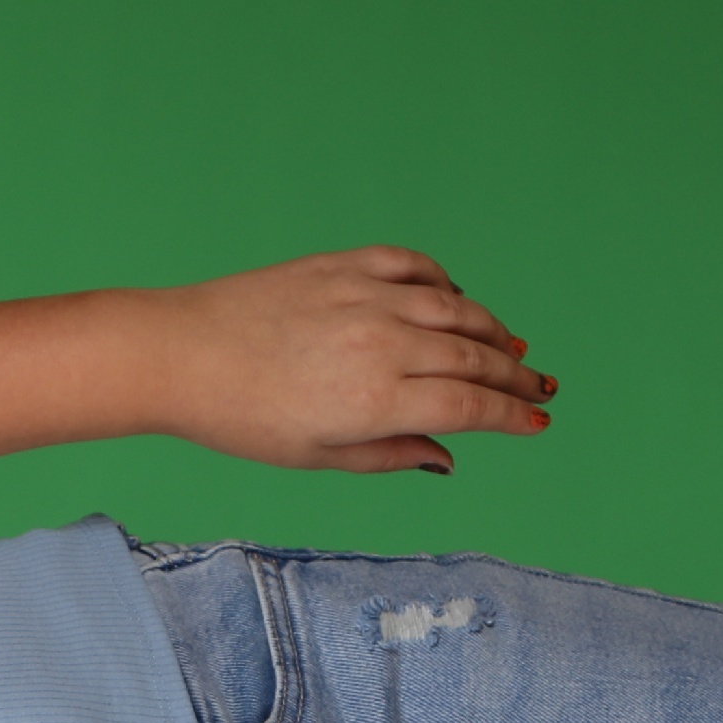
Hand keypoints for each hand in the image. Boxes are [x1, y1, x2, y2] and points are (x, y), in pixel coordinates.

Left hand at [154, 247, 556, 477]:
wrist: (179, 354)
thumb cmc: (240, 418)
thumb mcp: (316, 457)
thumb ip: (389, 456)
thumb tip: (446, 457)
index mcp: (376, 402)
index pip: (471, 407)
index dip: (513, 417)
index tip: (540, 422)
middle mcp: (381, 344)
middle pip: (474, 357)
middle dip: (516, 376)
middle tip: (543, 387)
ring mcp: (364, 297)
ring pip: (456, 307)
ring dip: (492, 328)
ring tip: (512, 348)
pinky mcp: (342, 265)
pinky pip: (414, 266)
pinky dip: (444, 282)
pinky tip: (454, 299)